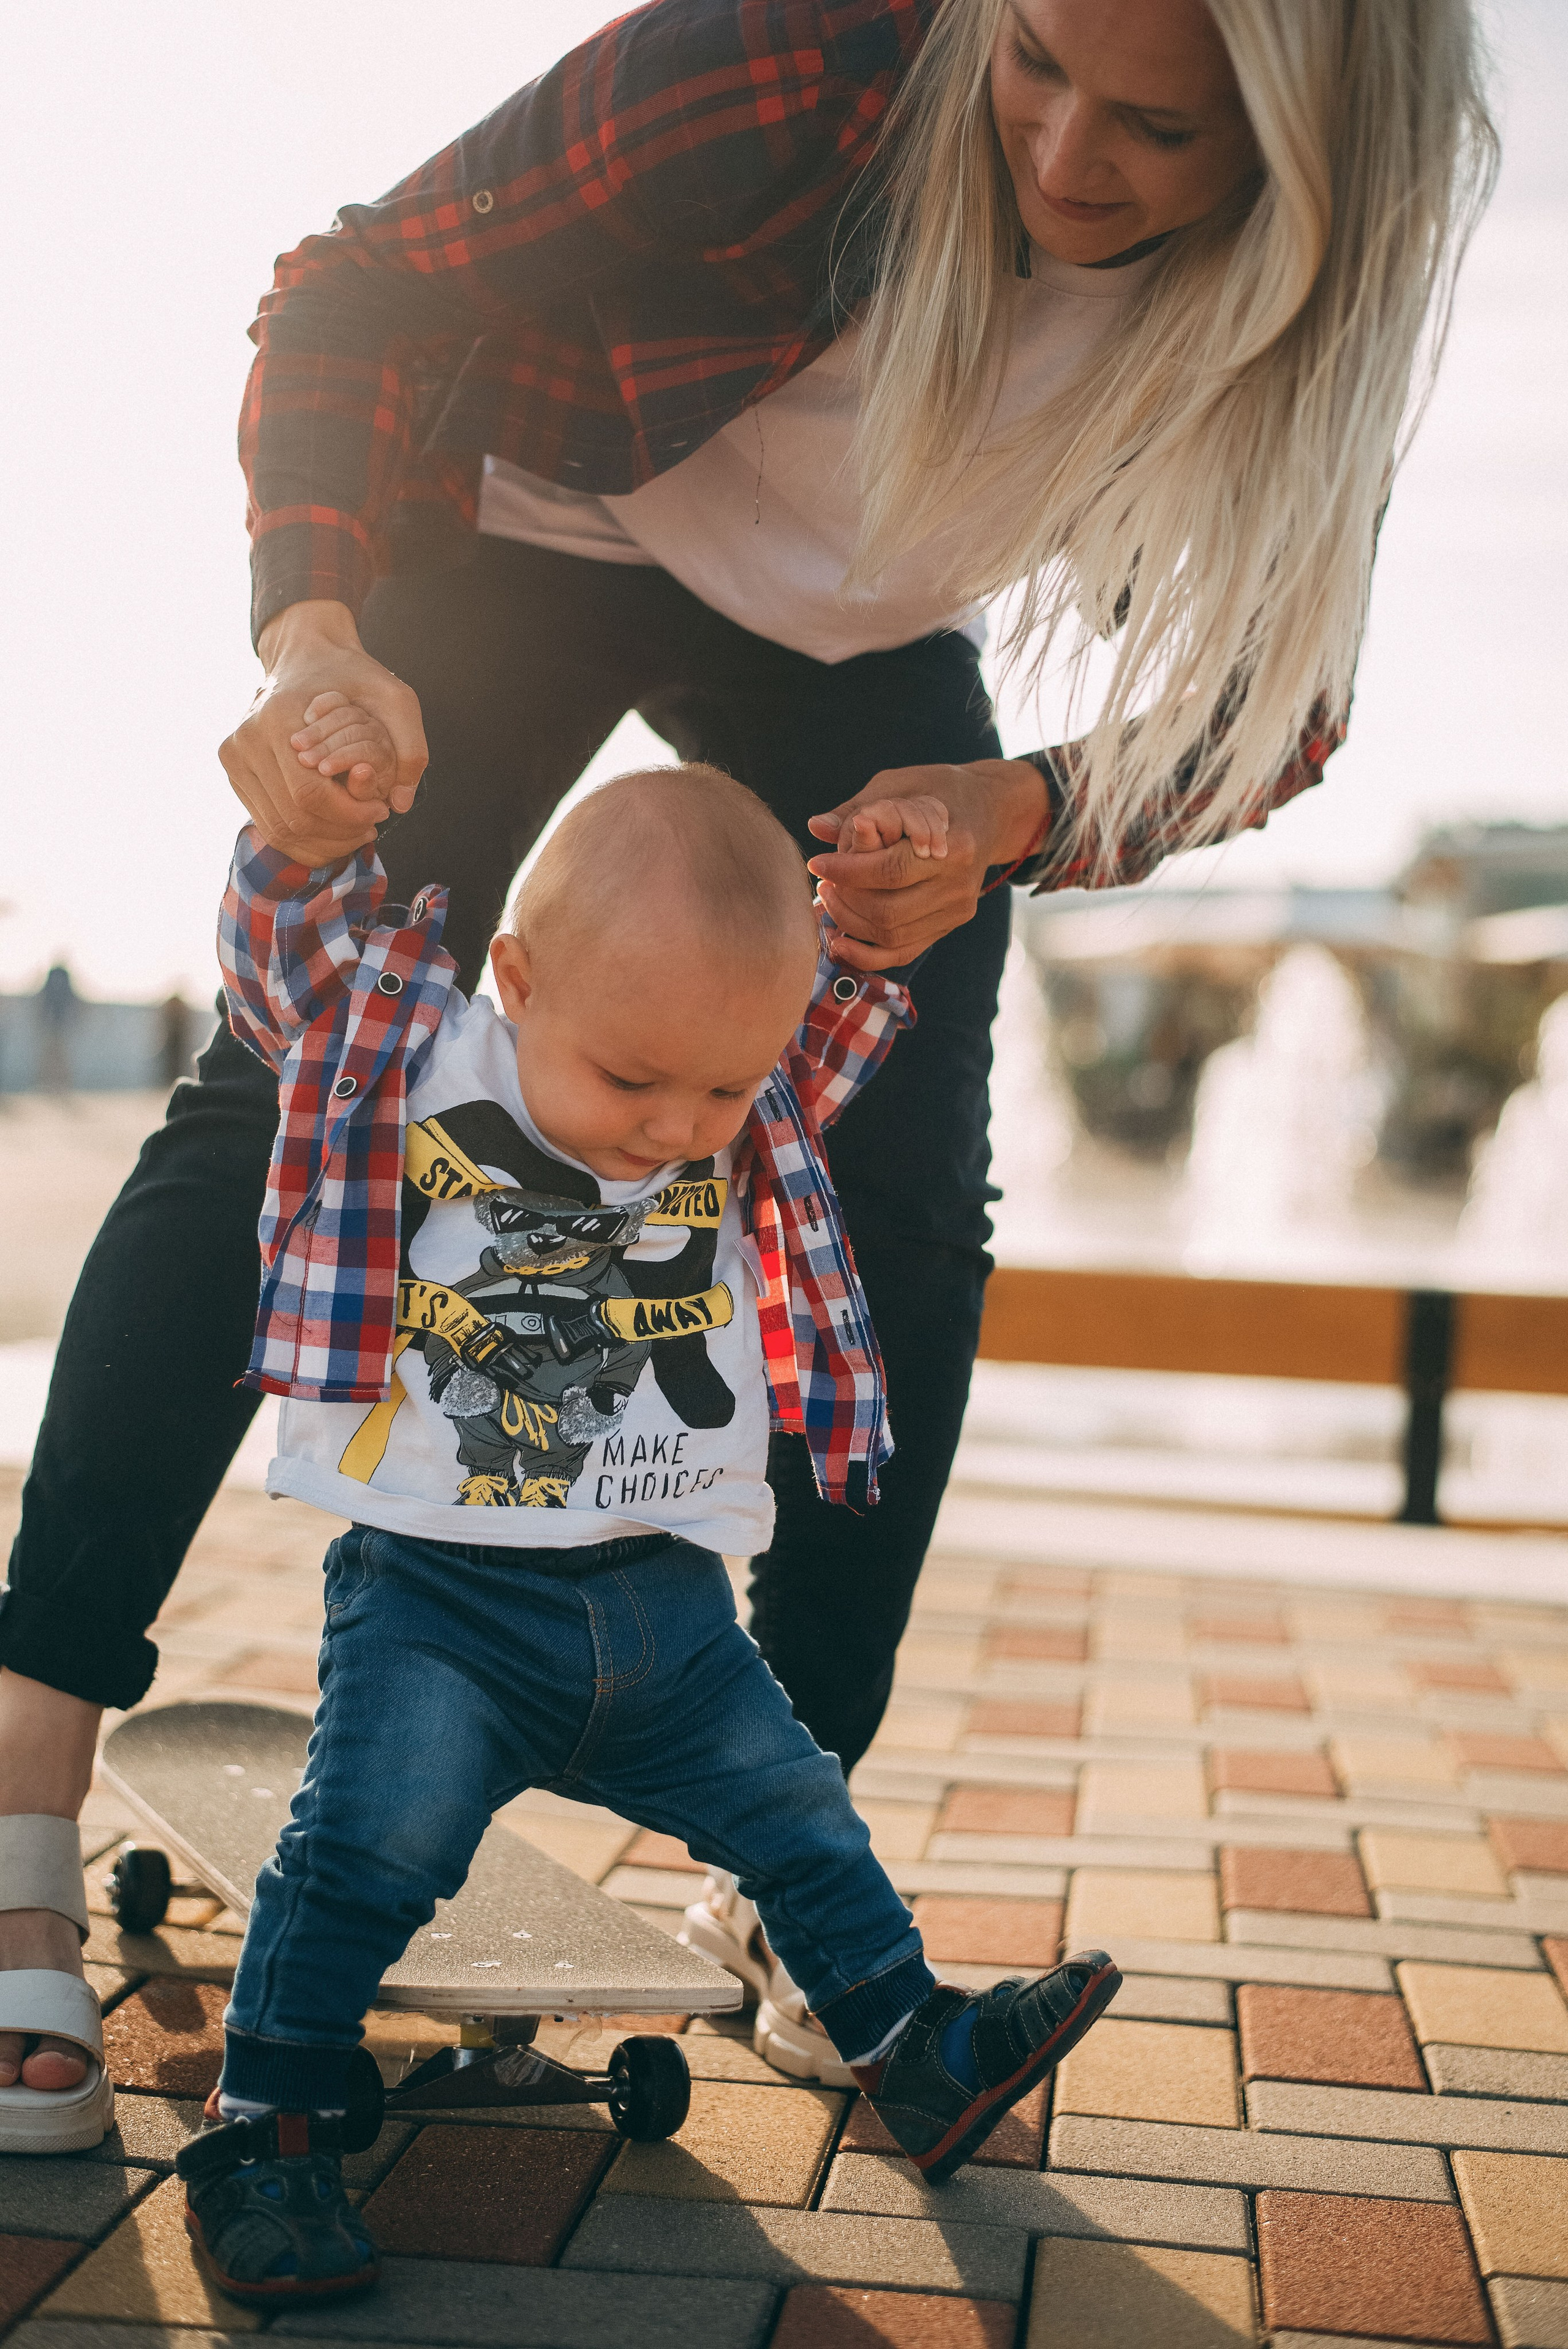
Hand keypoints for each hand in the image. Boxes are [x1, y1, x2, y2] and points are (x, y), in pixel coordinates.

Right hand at [218, 601, 427, 864]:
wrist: (305, 654)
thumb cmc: (353, 676)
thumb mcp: (394, 698)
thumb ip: (410, 748)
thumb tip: (399, 804)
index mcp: (276, 719)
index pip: (310, 795)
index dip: (349, 815)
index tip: (380, 811)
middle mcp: (245, 740)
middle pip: (292, 818)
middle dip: (339, 833)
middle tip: (371, 827)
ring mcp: (233, 757)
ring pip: (278, 830)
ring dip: (322, 842)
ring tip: (357, 831)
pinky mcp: (233, 770)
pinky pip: (268, 823)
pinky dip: (304, 838)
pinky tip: (334, 829)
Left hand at [806, 758, 1046, 969]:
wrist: (991, 813)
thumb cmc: (940, 791)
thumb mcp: (902, 784)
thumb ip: (858, 808)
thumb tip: (816, 828)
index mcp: (953, 845)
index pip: (891, 870)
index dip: (847, 871)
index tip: (817, 863)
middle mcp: (959, 885)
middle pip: (889, 910)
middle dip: (845, 901)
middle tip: (823, 882)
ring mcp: (957, 910)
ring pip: (892, 935)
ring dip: (850, 923)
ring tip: (829, 899)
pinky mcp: (949, 925)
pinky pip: (903, 952)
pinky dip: (867, 954)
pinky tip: (840, 941)